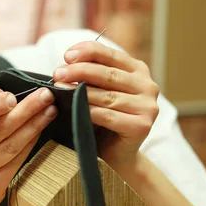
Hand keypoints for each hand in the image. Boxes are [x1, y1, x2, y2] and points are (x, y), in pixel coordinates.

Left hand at [52, 40, 158, 169]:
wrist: (116, 154)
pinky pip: (109, 116)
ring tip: (60, 89)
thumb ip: (91, 75)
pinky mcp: (142, 126)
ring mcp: (148, 106)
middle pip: (108, 74)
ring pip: (107, 96)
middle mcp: (147, 85)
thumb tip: (66, 63)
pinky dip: (89, 112)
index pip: (111, 54)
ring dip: (80, 92)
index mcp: (138, 70)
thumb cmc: (103, 119)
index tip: (66, 55)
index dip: (88, 51)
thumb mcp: (99, 91)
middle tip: (57, 73)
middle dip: (79, 71)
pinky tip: (75, 109)